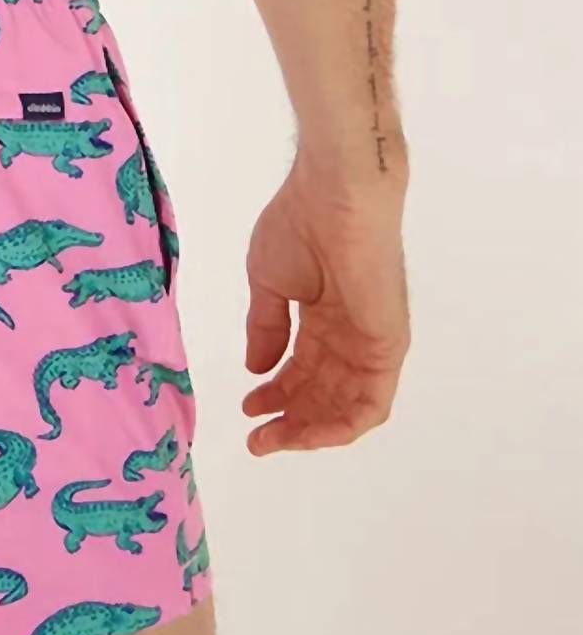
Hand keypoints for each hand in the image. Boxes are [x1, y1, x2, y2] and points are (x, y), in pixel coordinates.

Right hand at [242, 151, 409, 454]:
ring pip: (346, 406)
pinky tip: (307, 434)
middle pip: (323, 393)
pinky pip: (370, 403)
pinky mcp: (387, 346)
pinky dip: (341, 426)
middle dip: (288, 418)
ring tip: (273, 439)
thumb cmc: (299, 224)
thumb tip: (256, 369)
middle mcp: (351, 335)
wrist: (334, 195)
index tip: (246, 408)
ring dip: (310, 429)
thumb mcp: (269, 283)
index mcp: (325, 316)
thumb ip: (265, 328)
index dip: (275, 394)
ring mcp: (372, 342)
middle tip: (255, 437)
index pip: (303, 369)